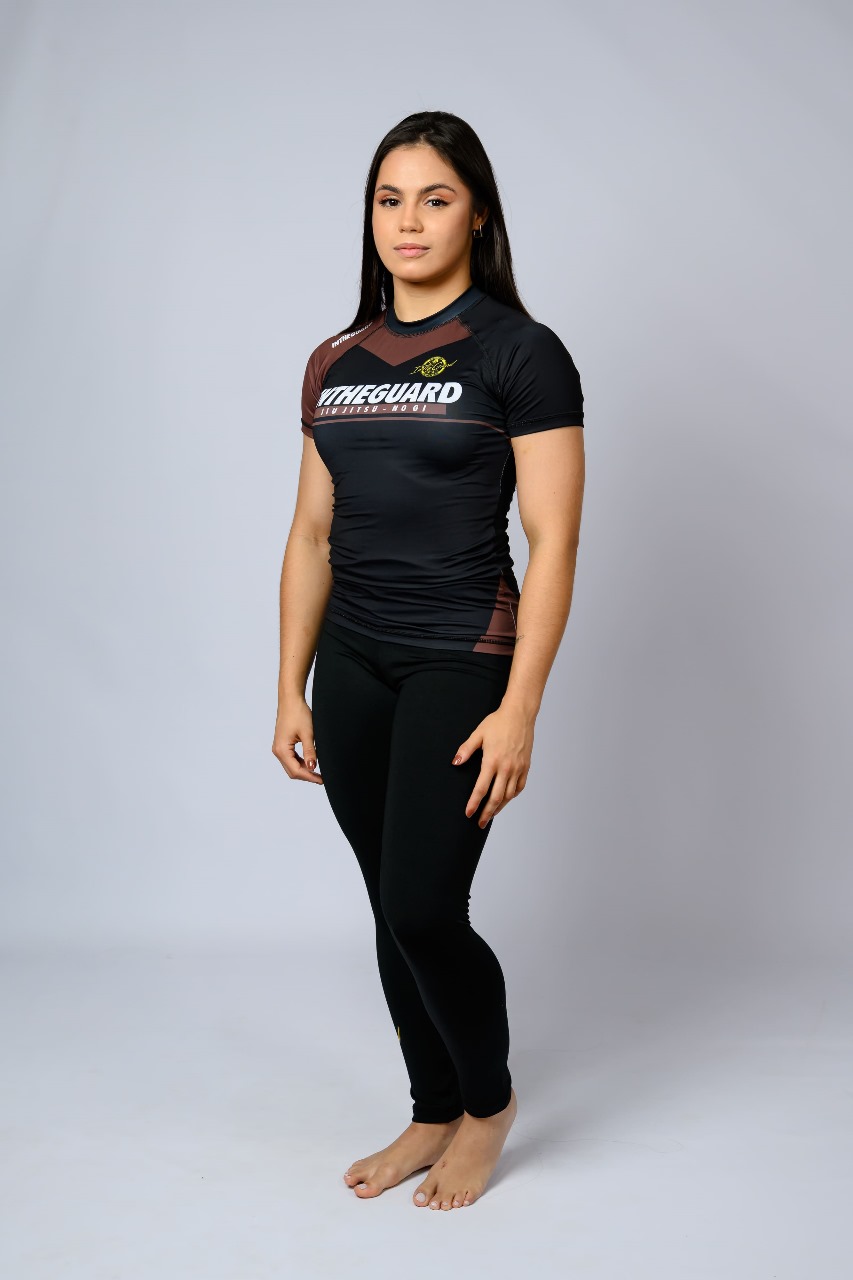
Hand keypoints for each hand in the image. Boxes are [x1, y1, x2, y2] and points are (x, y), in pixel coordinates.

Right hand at [272, 697, 323, 783]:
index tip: (322, 780)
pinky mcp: (282, 744)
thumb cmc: (298, 713)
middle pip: (292, 771)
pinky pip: (290, 759)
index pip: (296, 770)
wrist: (290, 700)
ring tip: (318, 772)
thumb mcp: (308, 734)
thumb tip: (313, 767)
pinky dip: (300, 763)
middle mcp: (277, 751)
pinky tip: (310, 762)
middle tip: (322, 778)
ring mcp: (278, 748)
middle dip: (307, 776)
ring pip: (291, 766)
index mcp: (282, 750)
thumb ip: (310, 752)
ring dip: (304, 770)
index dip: (310, 777)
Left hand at [452, 703, 533, 826]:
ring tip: (491, 814)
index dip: (474, 803)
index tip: (468, 813)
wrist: (520, 714)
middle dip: (487, 813)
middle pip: (496, 798)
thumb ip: (466, 749)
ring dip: (499, 807)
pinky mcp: (526, 766)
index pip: (481, 789)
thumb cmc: (498, 722)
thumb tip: (455, 762)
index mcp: (492, 761)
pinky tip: (505, 799)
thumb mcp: (478, 734)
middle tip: (479, 823)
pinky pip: (519, 787)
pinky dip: (512, 796)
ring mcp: (518, 768)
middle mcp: (506, 768)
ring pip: (509, 795)